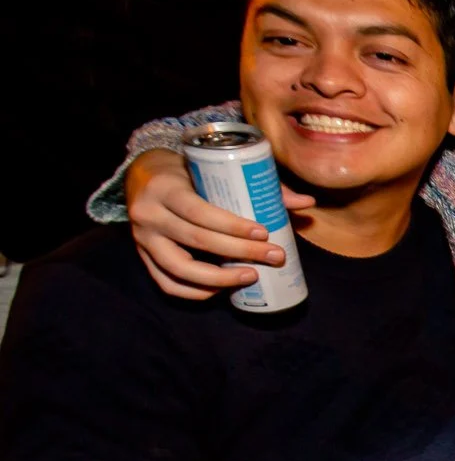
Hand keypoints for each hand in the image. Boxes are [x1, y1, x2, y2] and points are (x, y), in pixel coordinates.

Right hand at [127, 148, 317, 299]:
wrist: (143, 176)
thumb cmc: (188, 171)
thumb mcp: (212, 169)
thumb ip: (255, 184)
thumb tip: (306, 202)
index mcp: (165, 188)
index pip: (199, 212)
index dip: (232, 226)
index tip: (264, 233)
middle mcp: (149, 215)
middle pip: (196, 240)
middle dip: (239, 252)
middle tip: (274, 256)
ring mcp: (142, 240)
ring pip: (180, 268)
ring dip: (219, 279)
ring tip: (252, 276)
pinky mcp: (142, 257)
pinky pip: (166, 283)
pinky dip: (195, 292)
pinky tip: (221, 290)